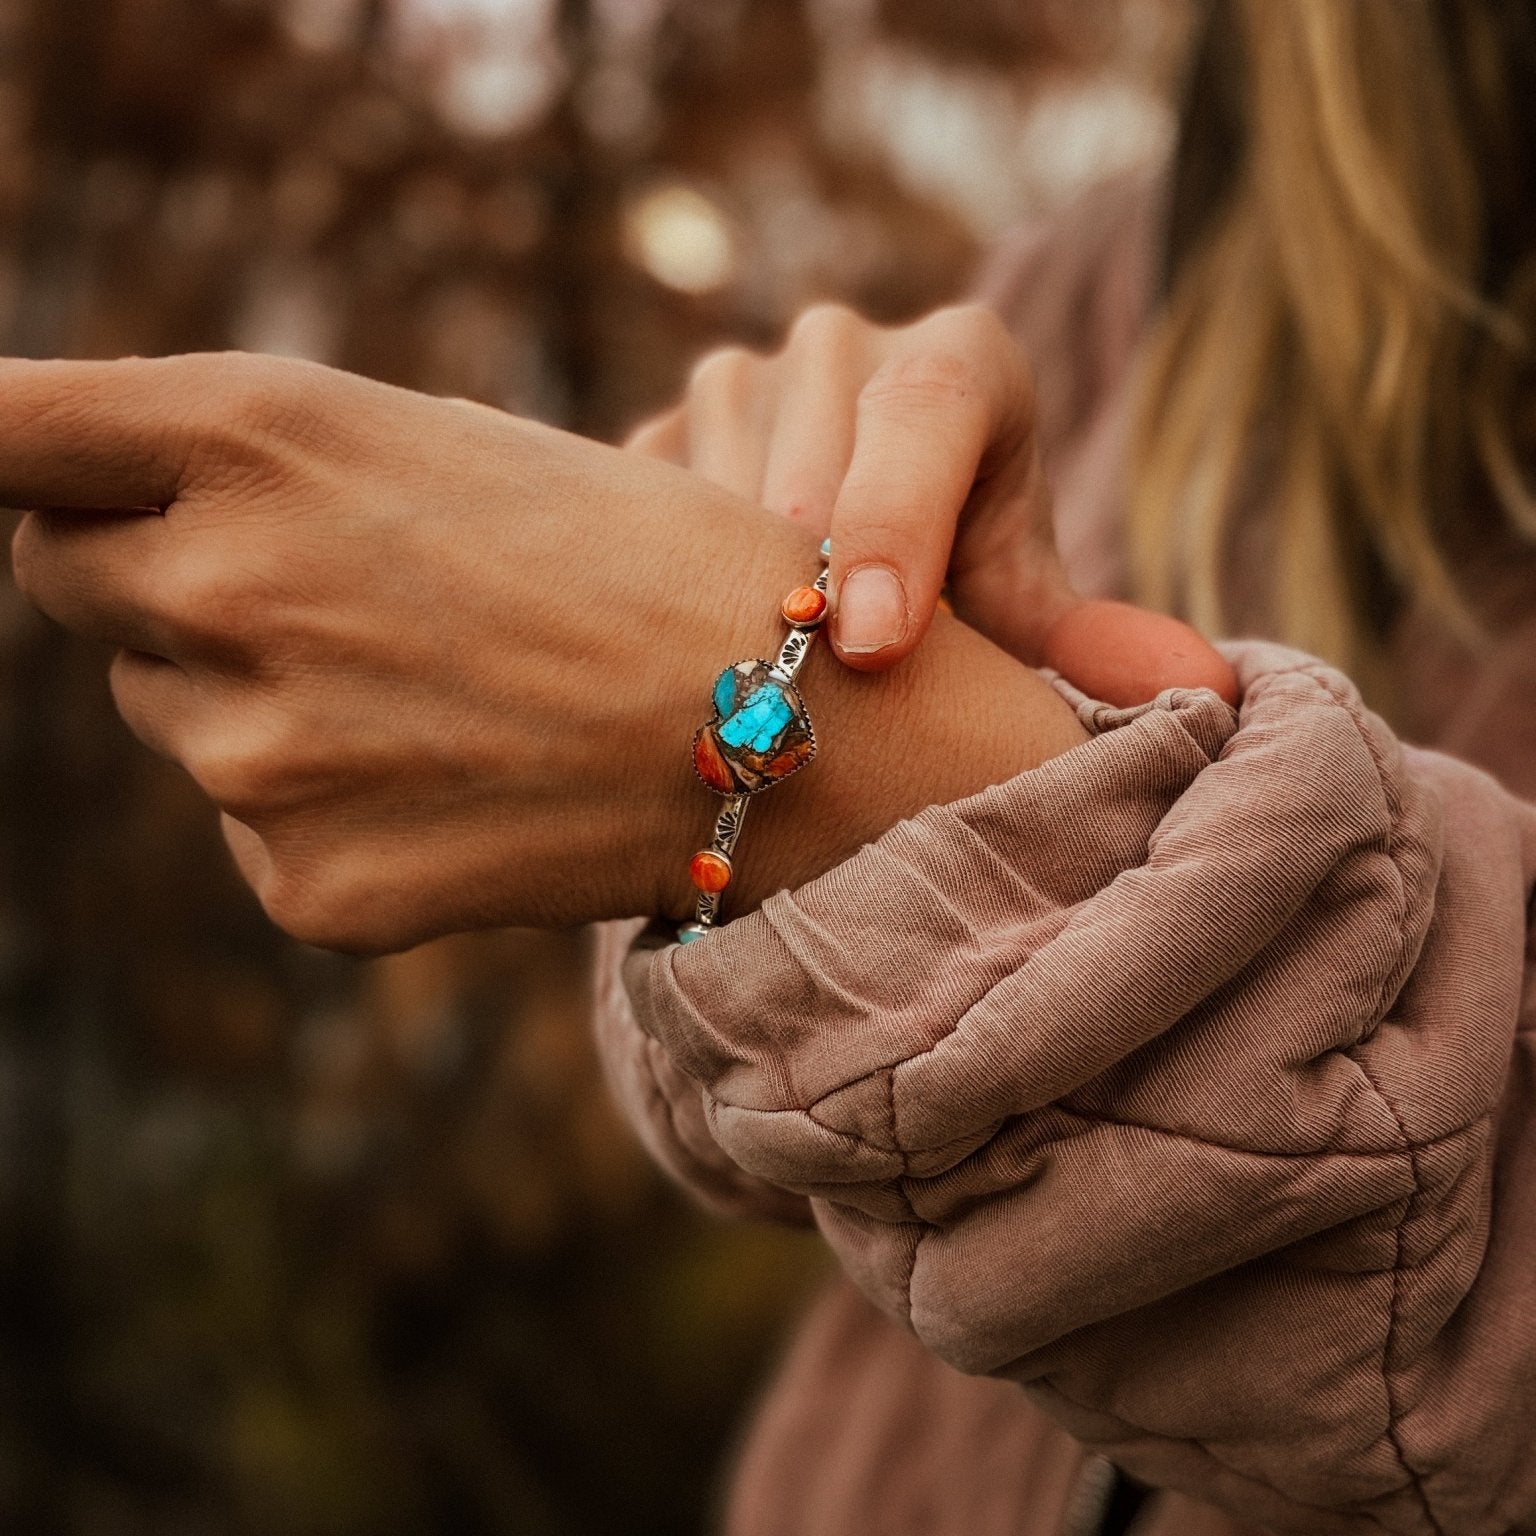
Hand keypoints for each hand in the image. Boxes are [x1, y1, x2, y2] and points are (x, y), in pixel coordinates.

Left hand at [6, 352, 1086, 952]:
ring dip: (263, 693)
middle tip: (327, 586)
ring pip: (178, 713)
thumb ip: (241, 466)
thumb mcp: (429, 445)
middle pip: (72, 577)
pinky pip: (260, 827)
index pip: (1, 431)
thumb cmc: (627, 555)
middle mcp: (226, 586)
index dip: (4, 448)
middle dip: (164, 573)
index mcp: (260, 430)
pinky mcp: (304, 886)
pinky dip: (331, 806)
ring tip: (440, 689)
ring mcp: (256, 755)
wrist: (788, 722)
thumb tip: (90, 524)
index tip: (26, 474)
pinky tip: (462, 784)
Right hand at [628, 302, 1071, 668]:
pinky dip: (673, 587)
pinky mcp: (660, 428)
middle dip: (807, 601)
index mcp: (957, 357)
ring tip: (770, 669)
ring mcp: (740, 378)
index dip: (894, 529)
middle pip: (807, 482)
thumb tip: (1188, 683)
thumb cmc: (956, 556)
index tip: (874, 647)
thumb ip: (1079, 635)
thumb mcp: (1017, 586)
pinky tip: (708, 629)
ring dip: (735, 602)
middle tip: (814, 704)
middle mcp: (842, 343)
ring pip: (714, 507)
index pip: (921, 416)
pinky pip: (647, 520)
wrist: (856, 507)